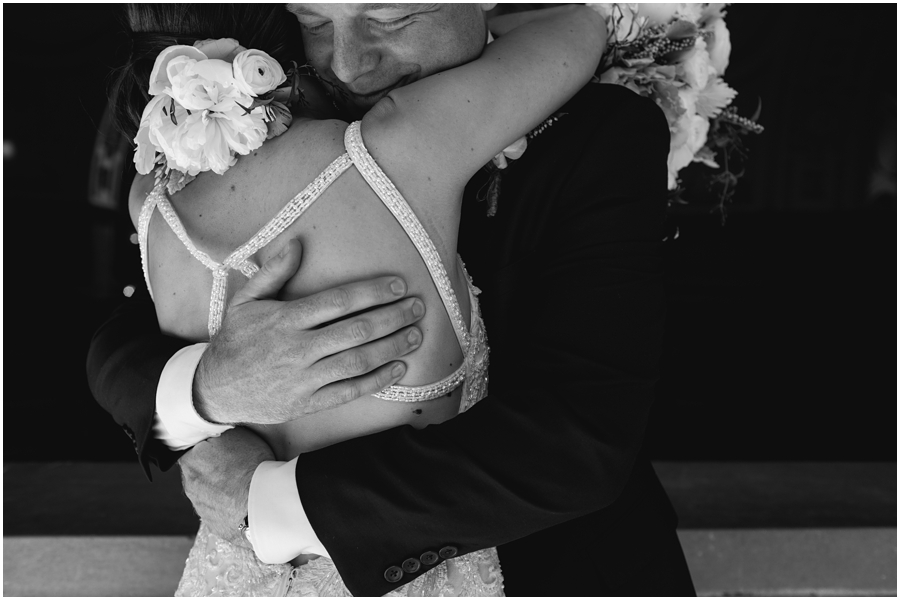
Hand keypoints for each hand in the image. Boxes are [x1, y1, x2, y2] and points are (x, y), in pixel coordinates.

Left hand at [179, 427, 273, 548]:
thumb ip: (219, 432)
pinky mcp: (215, 525)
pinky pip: (219, 511)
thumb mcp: (238, 434)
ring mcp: (202, 509)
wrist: (264, 505)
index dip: (206, 445)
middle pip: (197, 471)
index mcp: (190, 461)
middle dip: (211, 467)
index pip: (191, 448)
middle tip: (234, 463)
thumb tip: (213, 430)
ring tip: (242, 484)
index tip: (220, 445)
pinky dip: (228, 505)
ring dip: (219, 488)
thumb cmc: (252, 465)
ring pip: (207, 493)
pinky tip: (244, 500)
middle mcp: (190, 486)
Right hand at [194, 238, 424, 424]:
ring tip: (415, 335)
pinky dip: (377, 380)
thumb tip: (297, 243)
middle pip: (356, 331)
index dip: (372, 293)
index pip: (338, 302)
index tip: (399, 286)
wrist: (214, 389)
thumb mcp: (246, 300)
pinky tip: (399, 368)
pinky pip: (349, 391)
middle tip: (418, 308)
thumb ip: (274, 272)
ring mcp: (304, 378)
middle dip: (392, 318)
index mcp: (285, 319)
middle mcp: (297, 349)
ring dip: (392, 348)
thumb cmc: (236, 339)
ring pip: (357, 362)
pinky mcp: (308, 403)